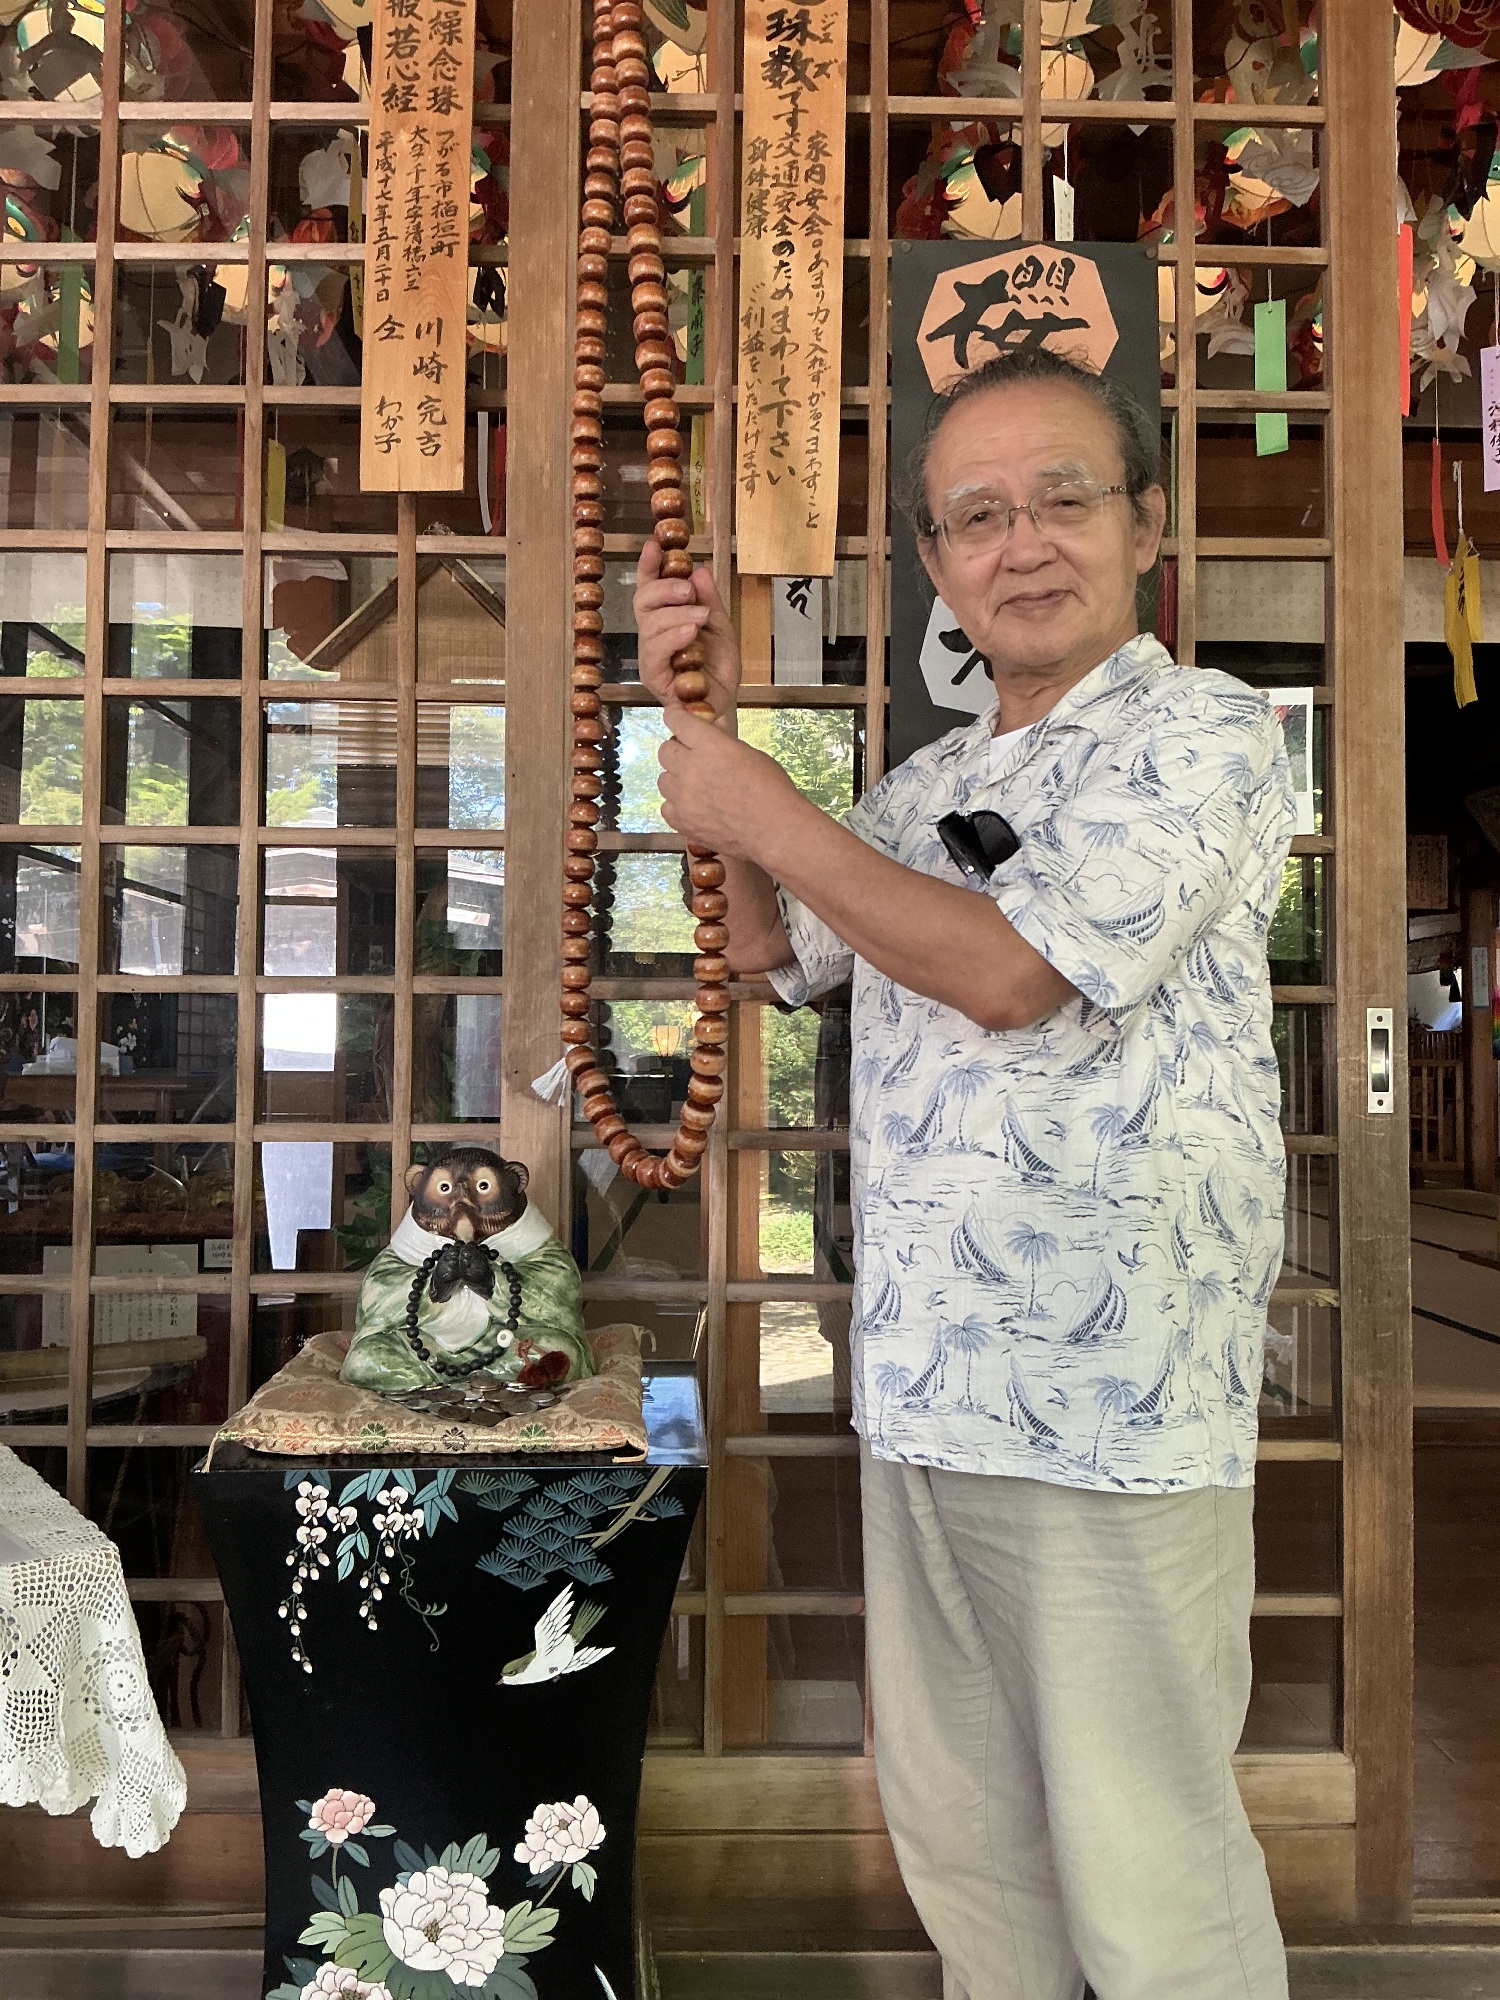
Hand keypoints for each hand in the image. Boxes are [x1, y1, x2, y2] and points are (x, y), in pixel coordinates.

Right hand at [634, 541, 740, 724]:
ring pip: (650, 624)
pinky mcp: (653, 676)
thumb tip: (699, 570)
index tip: (654, 546)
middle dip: (663, 588)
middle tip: (686, 589)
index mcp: (666, 619)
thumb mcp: (721, 626)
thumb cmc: (718, 669)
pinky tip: (690, 631)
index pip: (650, 588)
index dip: (648, 566)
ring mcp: (650, 656)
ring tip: (700, 616)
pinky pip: (656, 651)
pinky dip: (673, 636)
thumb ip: (710, 600)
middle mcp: (652, 635)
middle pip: (643, 601)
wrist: (724, 704)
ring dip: (676, 614)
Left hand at [658, 704, 803, 861]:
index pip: (677, 721)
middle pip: (665, 751)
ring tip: (695, 786)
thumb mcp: (752, 754)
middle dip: (677, 750)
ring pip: (663, 780)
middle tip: (692, 757)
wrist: (775, 831)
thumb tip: (714, 726)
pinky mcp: (682, 822)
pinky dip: (677, 805)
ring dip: (676, 779)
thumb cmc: (771, 790)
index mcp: (710, 746)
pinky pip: (667, 807)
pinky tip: (694, 807)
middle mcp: (691, 769)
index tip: (676, 718)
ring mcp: (684, 797)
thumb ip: (726, 740)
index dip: (675, 717)